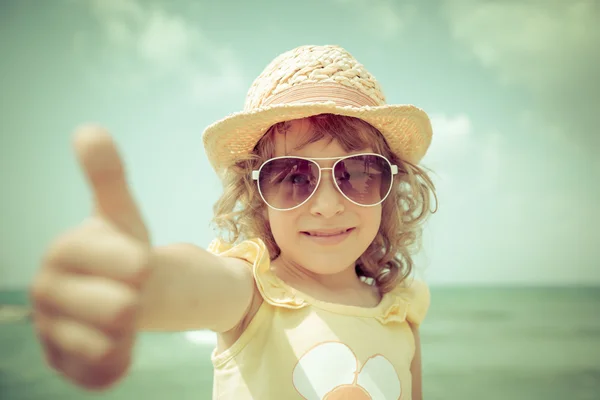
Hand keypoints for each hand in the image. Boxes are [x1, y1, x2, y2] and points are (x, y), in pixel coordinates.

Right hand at [30, 125, 151, 389]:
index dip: (129, 261)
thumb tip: (88, 129)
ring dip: (128, 333)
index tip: (143, 264)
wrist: (118, 291)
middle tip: (133, 294)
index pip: (102, 259)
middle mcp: (47, 293)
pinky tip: (122, 351)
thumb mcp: (121, 213)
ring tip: (125, 320)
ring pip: (104, 344)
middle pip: (113, 307)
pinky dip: (115, 366)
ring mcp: (52, 331)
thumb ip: (106, 176)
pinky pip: (95, 375)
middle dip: (135, 299)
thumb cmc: (120, 248)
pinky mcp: (63, 363)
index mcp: (62, 252)